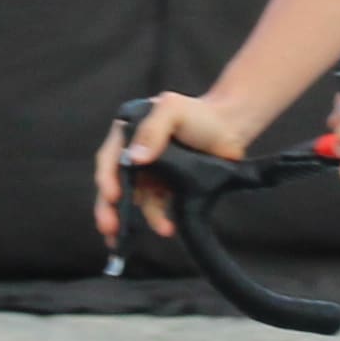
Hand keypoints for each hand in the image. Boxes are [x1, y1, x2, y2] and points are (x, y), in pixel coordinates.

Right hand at [97, 89, 251, 251]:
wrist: (233, 126)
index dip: (107, 179)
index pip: (109, 159)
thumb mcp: (173, 111)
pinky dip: (159, 218)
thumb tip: (135, 159)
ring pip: (136, 199)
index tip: (112, 197)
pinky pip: (157, 205)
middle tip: (109, 229)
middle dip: (110, 209)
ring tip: (160, 229)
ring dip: (141, 217)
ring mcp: (151, 171)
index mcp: (129, 133)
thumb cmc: (202, 114)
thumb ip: (152, 130)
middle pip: (116, 183)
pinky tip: (168, 227)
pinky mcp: (167, 185)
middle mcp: (135, 153)